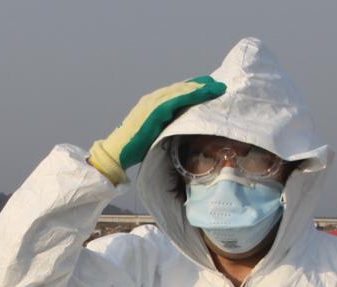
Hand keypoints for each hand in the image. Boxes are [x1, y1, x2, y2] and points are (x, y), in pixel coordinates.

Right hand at [88, 76, 226, 184]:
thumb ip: (168, 127)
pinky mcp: (153, 112)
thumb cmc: (135, 147)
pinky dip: (190, 95)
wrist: (117, 152)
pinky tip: (202, 93)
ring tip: (216, 87)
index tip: (210, 86)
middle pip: (181, 88)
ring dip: (200, 88)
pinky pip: (175, 100)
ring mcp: (152, 103)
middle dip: (201, 84)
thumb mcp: (156, 133)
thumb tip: (184, 130)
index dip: (195, 87)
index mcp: (154, 103)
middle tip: (219, 84)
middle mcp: (153, 99)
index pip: (177, 92)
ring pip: (180, 91)